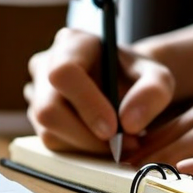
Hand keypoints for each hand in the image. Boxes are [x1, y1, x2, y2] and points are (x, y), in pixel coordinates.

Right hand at [25, 28, 174, 155]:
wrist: (122, 83)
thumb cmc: (136, 75)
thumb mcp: (157, 75)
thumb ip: (153, 92)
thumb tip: (129, 123)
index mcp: (71, 43)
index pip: (64, 72)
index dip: (87, 105)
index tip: (114, 128)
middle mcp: (45, 64)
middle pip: (49, 109)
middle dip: (87, 136)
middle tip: (121, 145)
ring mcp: (36, 91)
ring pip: (49, 131)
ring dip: (87, 146)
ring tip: (119, 143)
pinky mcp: (37, 117)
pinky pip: (52, 142)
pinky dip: (80, 149)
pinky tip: (102, 142)